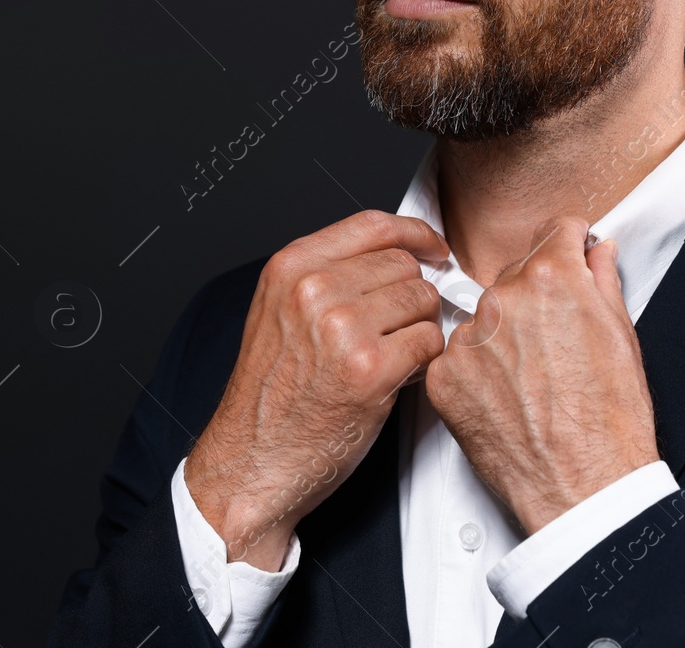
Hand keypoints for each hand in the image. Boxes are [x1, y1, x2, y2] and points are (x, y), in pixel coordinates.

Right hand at [185, 210, 449, 569]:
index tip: (432, 247)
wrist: (252, 460)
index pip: (373, 224)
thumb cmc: (270, 396)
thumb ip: (326, 275)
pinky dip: (424, 360)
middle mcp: (314, 290)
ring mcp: (343, 328)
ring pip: (423, 300)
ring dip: (421, 328)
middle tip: (400, 327)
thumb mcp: (279, 313)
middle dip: (414, 294)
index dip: (414, 232)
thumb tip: (394, 253)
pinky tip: (398, 376)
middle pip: (404, 263)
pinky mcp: (370, 370)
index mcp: (291, 268)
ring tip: (393, 355)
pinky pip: (430, 342)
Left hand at [424, 216, 659, 534]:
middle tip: (556, 343)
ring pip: (484, 318)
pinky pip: (457, 357)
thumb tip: (598, 253)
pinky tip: (507, 397)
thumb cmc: (610, 425)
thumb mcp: (623, 338)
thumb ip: (603, 282)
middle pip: (515, 276)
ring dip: (502, 335)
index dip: (568, 245)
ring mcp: (468, 339)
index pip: (553, 232)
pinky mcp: (443, 377)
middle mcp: (503, 301)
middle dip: (535, 298)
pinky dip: (477, 372)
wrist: (583, 488)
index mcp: (552, 280)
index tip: (568, 253)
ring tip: (533, 379)